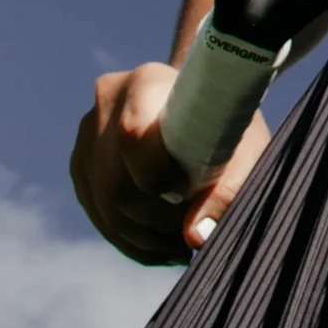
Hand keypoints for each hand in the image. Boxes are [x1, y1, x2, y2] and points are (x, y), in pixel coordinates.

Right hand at [70, 62, 269, 264]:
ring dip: (141, 237)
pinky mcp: (82, 160)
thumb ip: (226, 190)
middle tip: (188, 238)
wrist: (202, 100)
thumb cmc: (229, 123)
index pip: (133, 136)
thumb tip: (194, 237)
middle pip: (115, 182)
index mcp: (147, 81)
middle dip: (153, 222)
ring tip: (178, 247)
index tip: (191, 195)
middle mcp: (108, 101)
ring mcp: (88, 132)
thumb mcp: (245, 150)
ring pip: (103, 204)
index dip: (158, 179)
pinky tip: (158, 246)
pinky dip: (127, 238)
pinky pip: (96, 210)